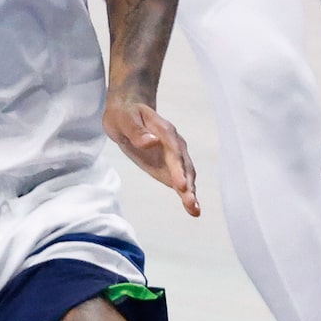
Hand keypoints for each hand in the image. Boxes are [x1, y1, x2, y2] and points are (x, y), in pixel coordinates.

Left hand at [106, 97, 199, 216]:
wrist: (129, 111)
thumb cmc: (126, 115)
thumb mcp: (125, 120)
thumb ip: (138, 131)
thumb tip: (151, 141)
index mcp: (164, 131)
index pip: (174, 151)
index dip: (178, 168)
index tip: (181, 185)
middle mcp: (174, 144)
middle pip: (183, 165)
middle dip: (188, 184)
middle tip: (191, 202)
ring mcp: (174, 156)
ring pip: (185, 174)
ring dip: (190, 192)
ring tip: (194, 210)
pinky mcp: (169, 166)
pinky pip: (179, 180)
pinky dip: (186, 193)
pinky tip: (192, 208)